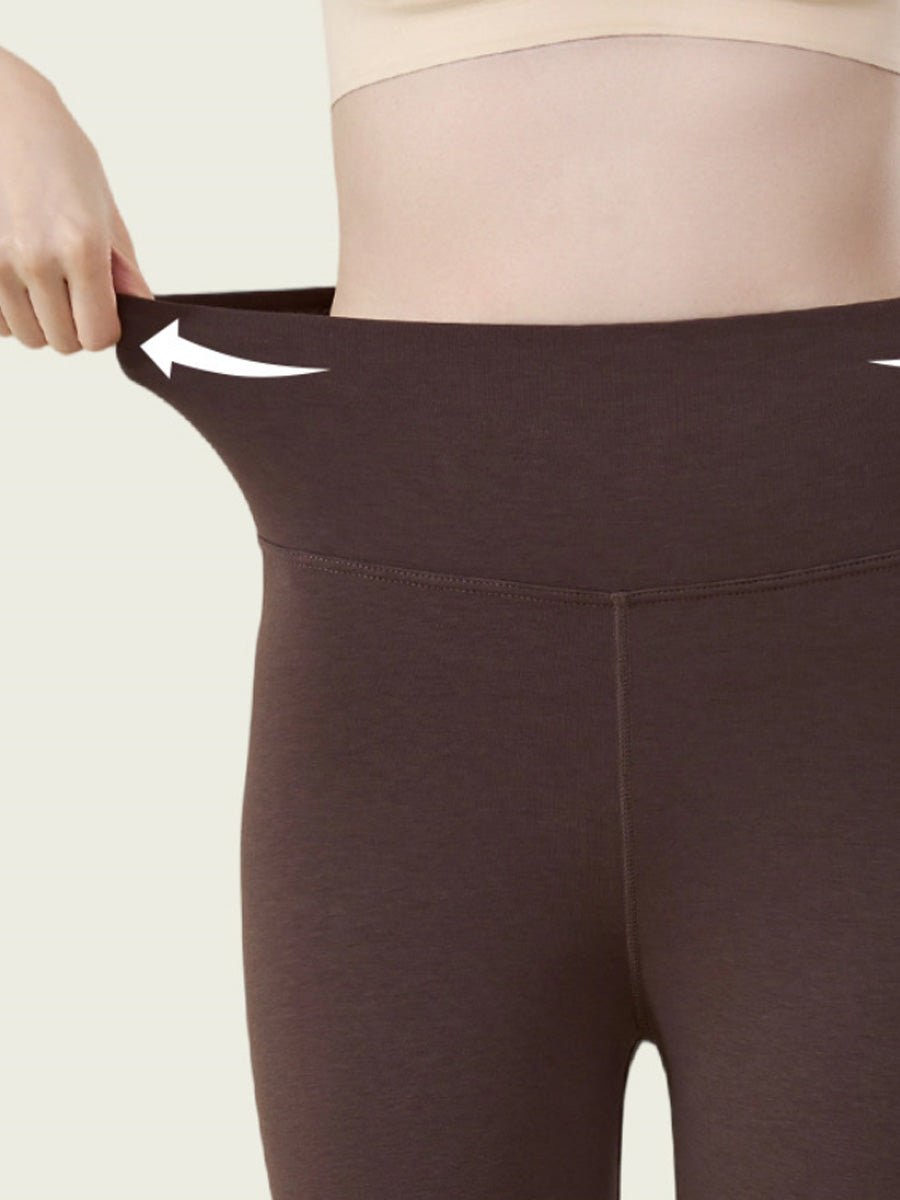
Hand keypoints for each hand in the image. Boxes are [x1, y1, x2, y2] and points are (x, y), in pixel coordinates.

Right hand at [0, 58, 153, 354]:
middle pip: (63, 343)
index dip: (102, 328)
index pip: (98, 336)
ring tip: (41, 277)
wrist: (3, 110)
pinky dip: (8, 311)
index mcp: (81, 246)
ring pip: (27, 336)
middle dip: (72, 326)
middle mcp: (36, 258)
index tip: (99, 306)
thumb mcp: (104, 208)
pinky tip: (15, 279)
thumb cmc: (58, 154)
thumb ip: (124, 271)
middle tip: (70, 290)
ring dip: (38, 319)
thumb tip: (141, 315)